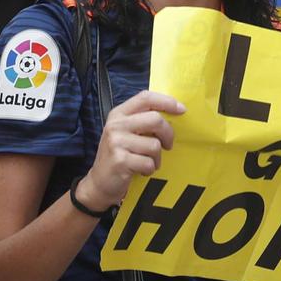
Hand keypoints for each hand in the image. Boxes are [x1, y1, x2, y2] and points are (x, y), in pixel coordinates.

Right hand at [76, 89, 183, 207]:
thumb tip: (175, 112)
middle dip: (168, 134)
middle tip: (168, 145)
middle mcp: (116, 125)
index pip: (145, 98)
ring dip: (157, 158)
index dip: (166, 101)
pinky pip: (149, 163)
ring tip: (148, 162)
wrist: (99, 183)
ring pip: (154, 145)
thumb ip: (143, 121)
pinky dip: (149, 169)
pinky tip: (140, 171)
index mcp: (119, 114)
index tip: (181, 109)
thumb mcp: (126, 133)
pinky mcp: (120, 160)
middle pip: (155, 119)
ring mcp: (116, 142)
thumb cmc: (119, 156)